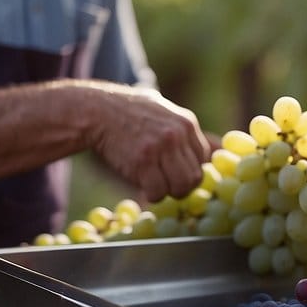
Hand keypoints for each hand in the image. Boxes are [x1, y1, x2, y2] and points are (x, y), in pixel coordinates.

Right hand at [85, 85, 210, 200]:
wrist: (97, 111)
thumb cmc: (128, 113)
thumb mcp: (162, 110)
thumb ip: (181, 129)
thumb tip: (209, 149)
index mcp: (186, 122)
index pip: (203, 157)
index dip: (189, 169)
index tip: (175, 172)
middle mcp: (177, 134)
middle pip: (195, 176)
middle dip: (182, 186)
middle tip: (167, 186)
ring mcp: (160, 148)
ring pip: (181, 187)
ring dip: (169, 193)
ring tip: (156, 187)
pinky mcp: (142, 162)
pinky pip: (158, 192)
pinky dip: (152, 195)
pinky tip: (143, 187)